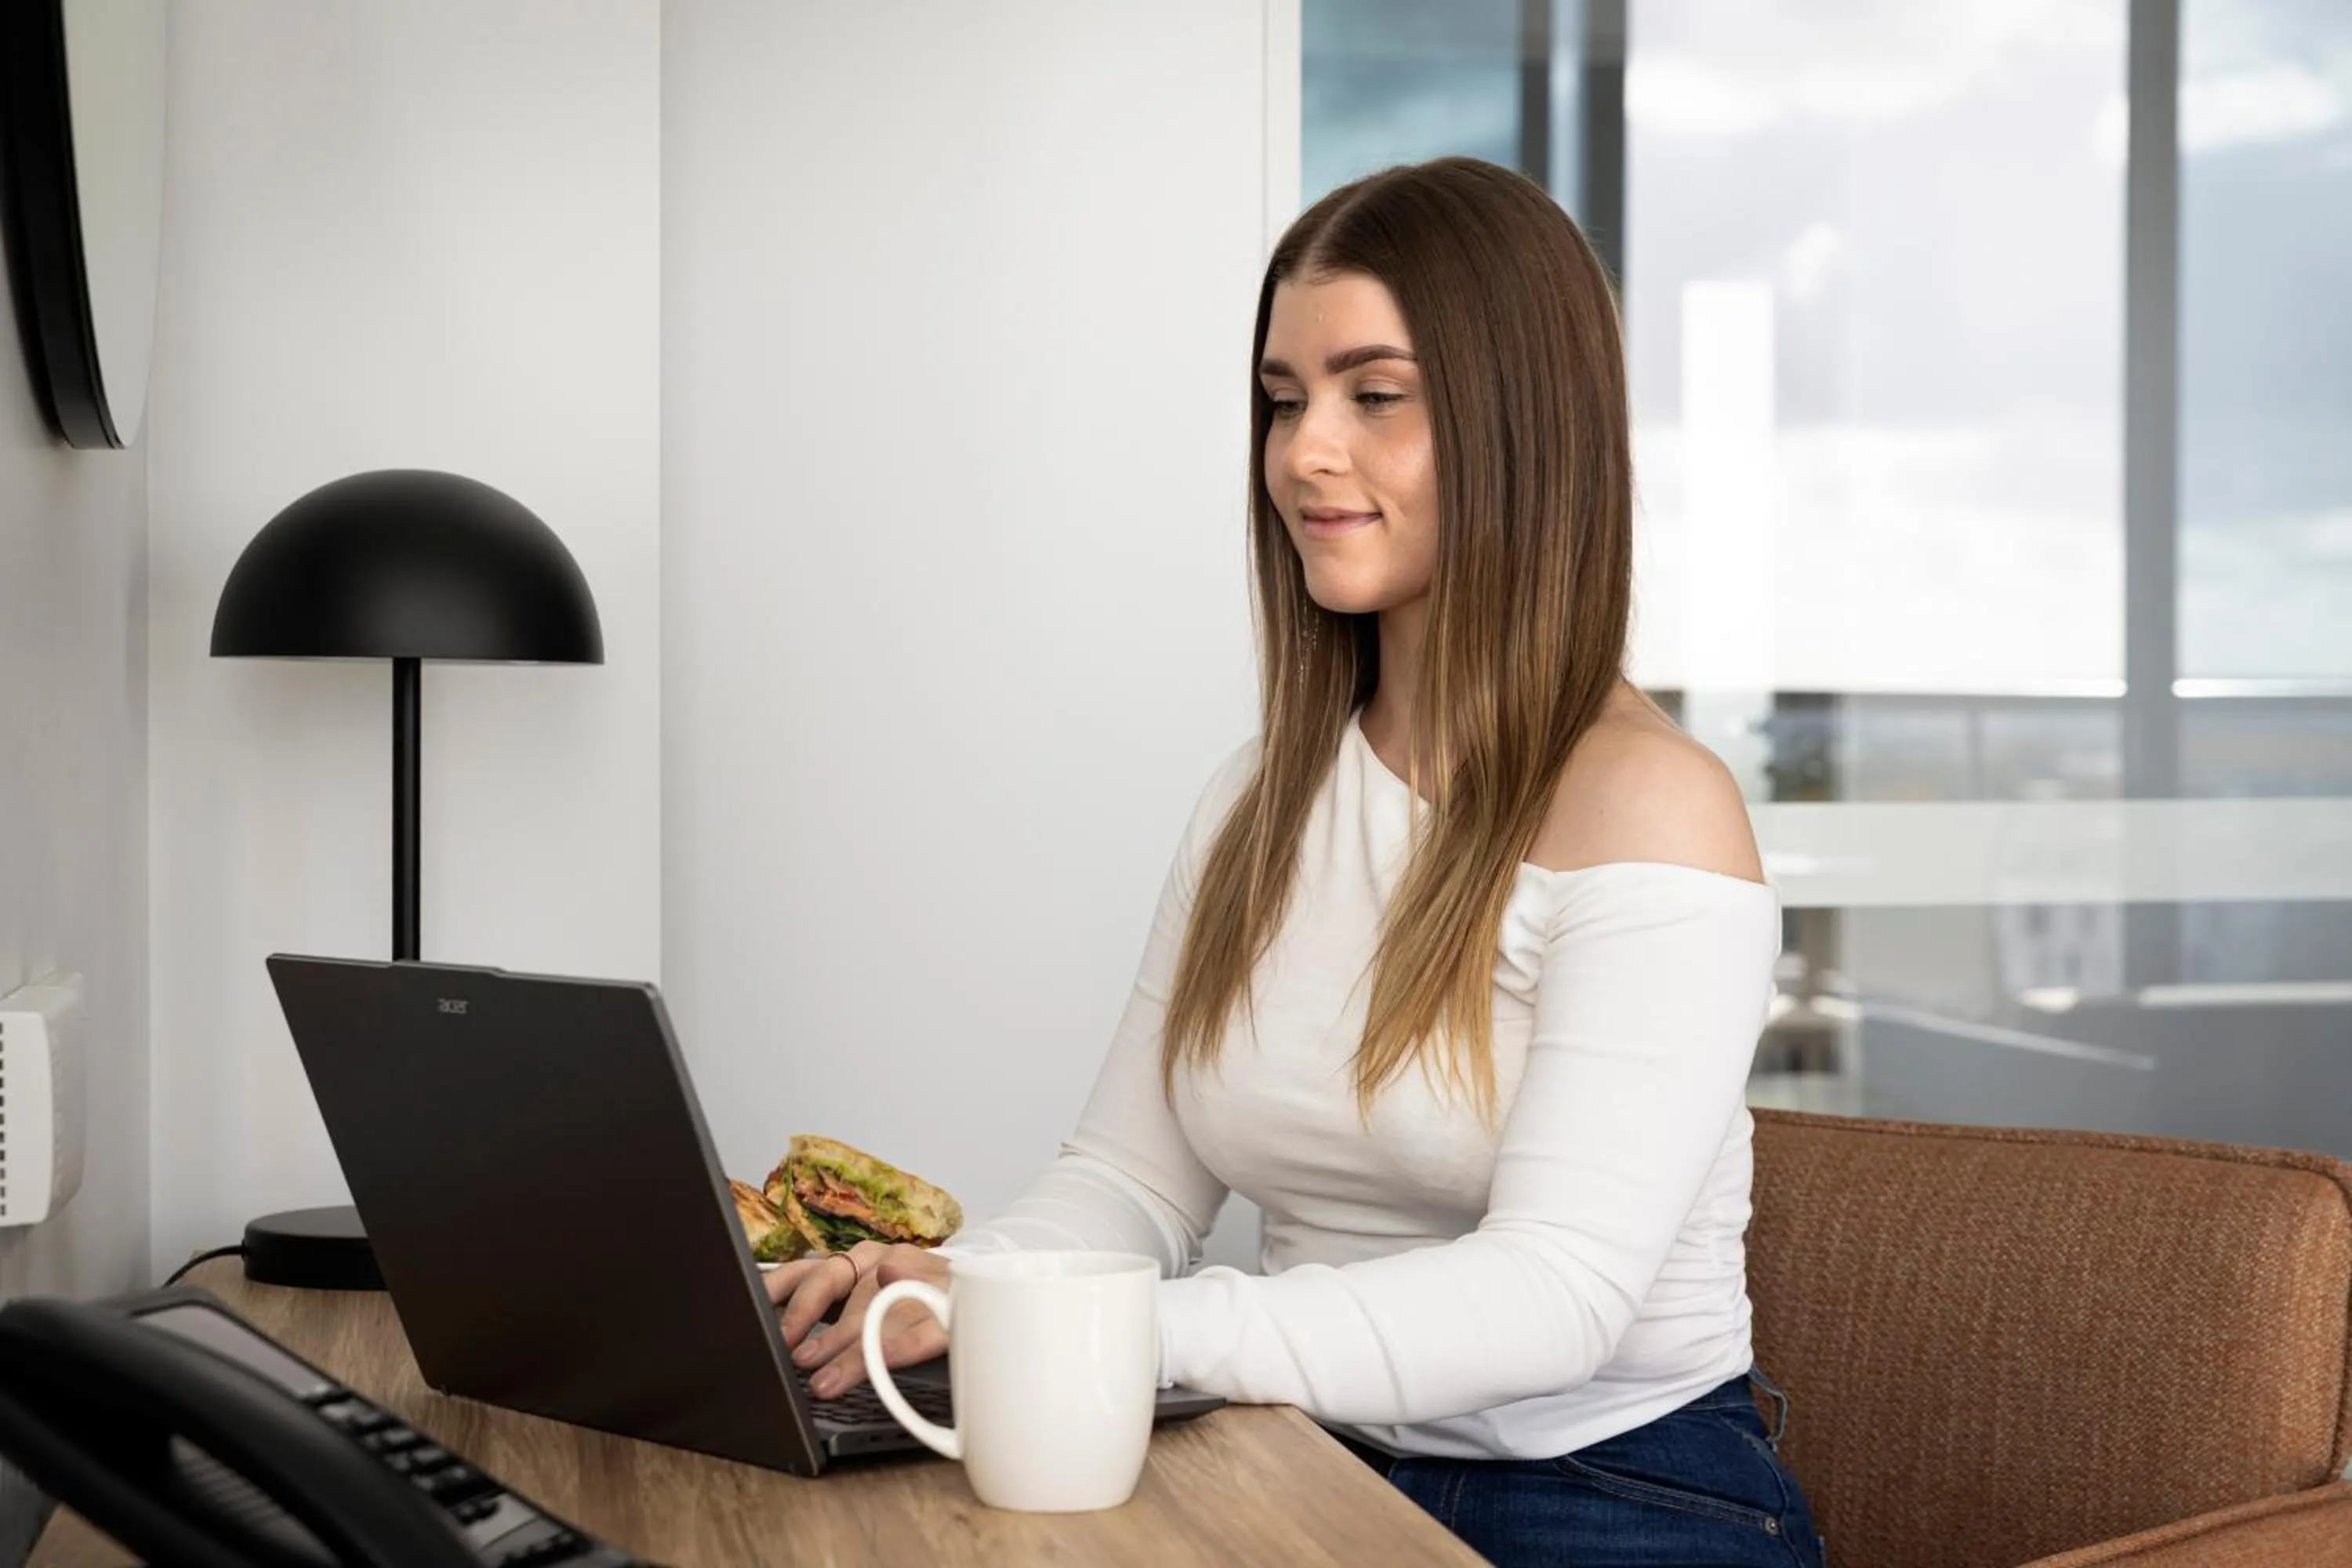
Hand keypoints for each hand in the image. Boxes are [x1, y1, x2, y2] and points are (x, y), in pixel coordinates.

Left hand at [764, 1241, 951, 1399]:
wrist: (988, 1291)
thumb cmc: (914, 1306)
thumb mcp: (866, 1305)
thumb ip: (828, 1319)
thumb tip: (784, 1345)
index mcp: (856, 1261)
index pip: (804, 1270)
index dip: (778, 1293)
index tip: (754, 1316)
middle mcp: (883, 1261)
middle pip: (835, 1282)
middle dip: (807, 1317)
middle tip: (792, 1356)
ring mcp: (919, 1278)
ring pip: (876, 1309)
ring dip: (849, 1346)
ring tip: (826, 1381)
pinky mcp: (953, 1307)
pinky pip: (925, 1329)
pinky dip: (903, 1347)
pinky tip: (884, 1363)